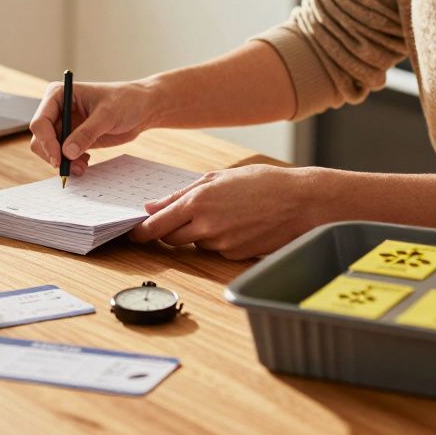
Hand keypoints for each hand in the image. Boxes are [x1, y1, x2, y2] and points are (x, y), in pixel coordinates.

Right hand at [28, 80, 155, 176]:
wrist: (141, 108)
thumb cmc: (126, 101)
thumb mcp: (107, 115)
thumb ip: (87, 133)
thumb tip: (67, 152)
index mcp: (59, 94)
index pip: (40, 122)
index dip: (46, 142)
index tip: (59, 158)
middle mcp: (56, 109)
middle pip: (40, 139)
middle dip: (53, 155)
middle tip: (72, 168)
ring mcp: (64, 124)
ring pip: (48, 150)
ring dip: (62, 162)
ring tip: (83, 166)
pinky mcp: (72, 138)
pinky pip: (62, 156)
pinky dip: (70, 163)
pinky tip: (86, 162)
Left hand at [129, 164, 321, 259]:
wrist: (301, 203)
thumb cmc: (263, 183)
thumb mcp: (219, 177)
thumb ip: (181, 193)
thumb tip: (151, 206)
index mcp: (198, 201)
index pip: (157, 225)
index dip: (142, 232)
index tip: (134, 234)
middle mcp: (206, 226)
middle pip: (172, 239)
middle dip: (172, 231)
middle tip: (185, 217)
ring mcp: (221, 244)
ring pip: (196, 244)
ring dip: (200, 233)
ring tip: (225, 214)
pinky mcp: (235, 256)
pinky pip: (217, 251)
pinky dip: (220, 240)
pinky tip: (239, 225)